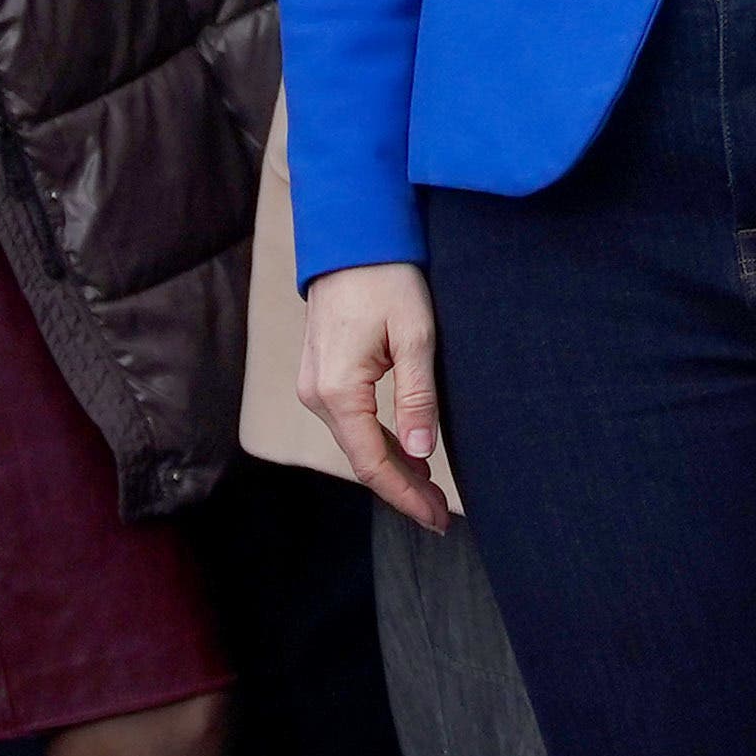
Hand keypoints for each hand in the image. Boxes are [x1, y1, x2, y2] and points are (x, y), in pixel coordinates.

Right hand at [301, 262, 453, 531]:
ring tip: (431, 490)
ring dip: (393, 467)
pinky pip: (351, 422)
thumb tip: (423, 454)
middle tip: (441, 514)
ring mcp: (314, 385)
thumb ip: (418, 397)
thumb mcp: (416, 334)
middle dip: (402, 488)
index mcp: (338, 391)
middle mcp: (317, 395)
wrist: (351, 236)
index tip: (438, 519)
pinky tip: (408, 454)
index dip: (406, 496)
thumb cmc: (387, 277)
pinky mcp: (321, 375)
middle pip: (362, 458)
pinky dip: (380, 442)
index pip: (372, 462)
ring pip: (356, 442)